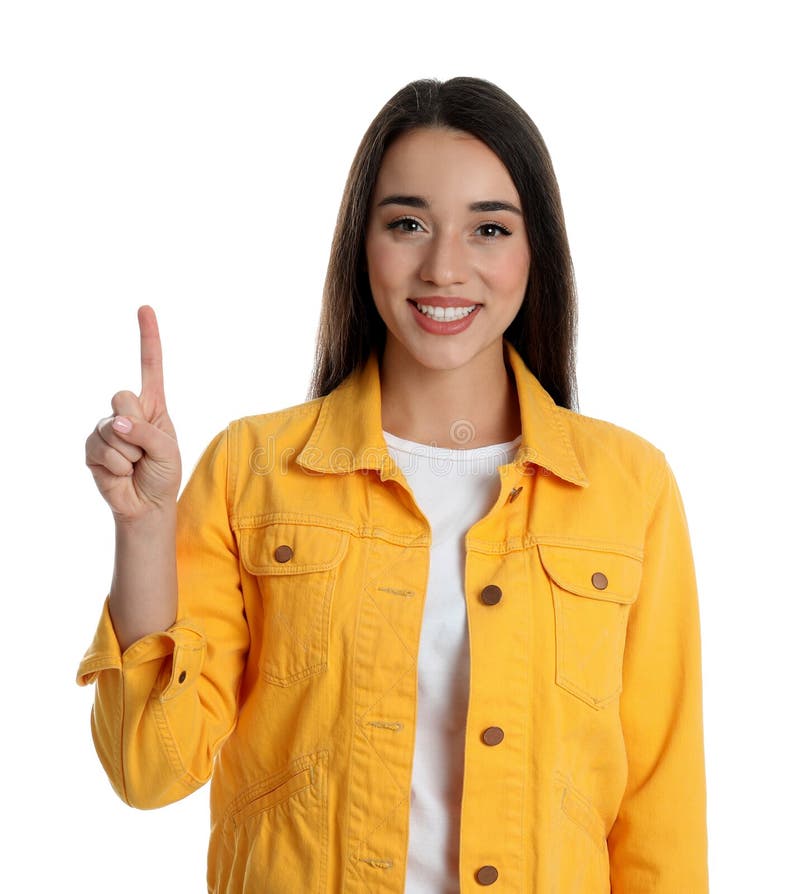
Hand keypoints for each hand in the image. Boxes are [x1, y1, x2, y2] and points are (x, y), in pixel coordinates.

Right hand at [85, 305, 181, 523]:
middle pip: (123, 397)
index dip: (148, 337)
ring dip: (130, 454)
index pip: (150, 366)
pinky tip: (122, 473)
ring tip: (136, 464)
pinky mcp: (92, 448)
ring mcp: (107, 429)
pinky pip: (102, 450)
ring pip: (112, 428)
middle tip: (145, 450)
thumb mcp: (167, 451)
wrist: (147, 504)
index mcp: (153, 405)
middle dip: (138, 427)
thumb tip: (115, 424)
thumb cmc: (163, 474)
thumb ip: (146, 433)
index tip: (145, 308)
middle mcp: (128, 412)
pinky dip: (118, 466)